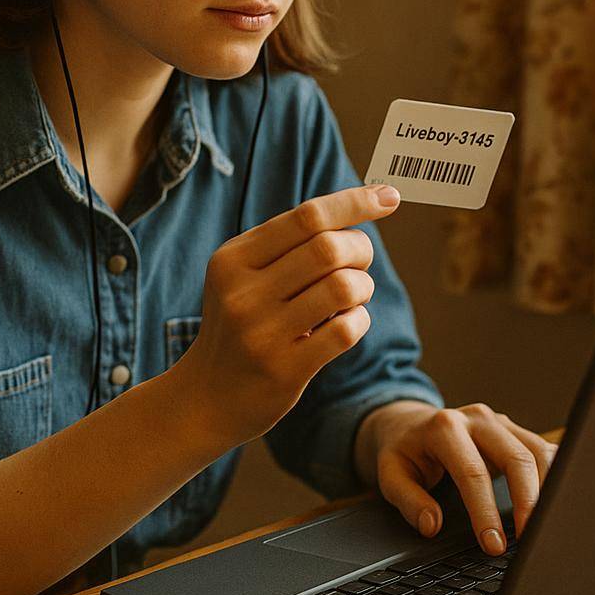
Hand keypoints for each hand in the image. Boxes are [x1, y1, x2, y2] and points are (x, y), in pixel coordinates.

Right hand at [180, 184, 401, 444]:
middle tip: (360, 263)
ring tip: (353, 296)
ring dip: (363, 287)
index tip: (390, 196)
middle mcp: (242, 292)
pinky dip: (359, 321)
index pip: (306, 216)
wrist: (205, 398)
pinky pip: (346, 330)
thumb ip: (290, 244)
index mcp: (233, 259)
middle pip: (329, 248)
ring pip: (343, 287)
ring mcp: (261, 334)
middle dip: (360, 250)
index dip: (354, 203)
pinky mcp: (283, 370)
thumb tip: (364, 203)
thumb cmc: (241, 324)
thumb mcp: (244, 277)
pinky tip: (348, 324)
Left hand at [362, 402, 559, 554]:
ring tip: (546, 525)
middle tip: (529, 540)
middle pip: (517, 458)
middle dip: (528, 502)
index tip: (493, 544)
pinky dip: (555, 477)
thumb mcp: (390, 474)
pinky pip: (544, 451)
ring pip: (539, 452)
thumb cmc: (404, 452)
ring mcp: (501, 423)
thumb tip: (431, 525)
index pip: (472, 473)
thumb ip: (408, 501)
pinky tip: (556, 502)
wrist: (411, 424)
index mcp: (445, 428)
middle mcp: (478, 419)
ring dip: (548, 490)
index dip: (485, 512)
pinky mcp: (516, 432)